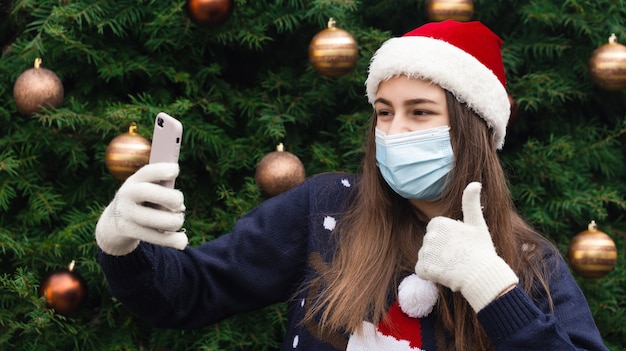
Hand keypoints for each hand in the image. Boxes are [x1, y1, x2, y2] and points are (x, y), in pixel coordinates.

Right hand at [95, 163, 187, 255]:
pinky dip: (173, 240)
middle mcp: (127, 194)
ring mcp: (127, 214)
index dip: (162, 170)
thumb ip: (163, 190)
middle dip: (172, 198)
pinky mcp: (130, 231)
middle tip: (178, 204)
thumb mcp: (147, 189)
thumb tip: (180, 208)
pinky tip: (182, 240)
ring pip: (156, 219)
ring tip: (177, 221)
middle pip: (149, 192)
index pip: (147, 172)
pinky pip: (156, 237)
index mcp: (134, 180)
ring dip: (175, 221)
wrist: (113, 221)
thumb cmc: (142, 200)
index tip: (176, 170)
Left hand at [415, 182, 518, 311]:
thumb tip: (475, 182)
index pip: (437, 231)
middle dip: (442, 250)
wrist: (481, 276)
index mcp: (438, 222)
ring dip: (437, 262)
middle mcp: (428, 236)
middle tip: (459, 256)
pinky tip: (445, 274)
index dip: (449, 239)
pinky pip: (422, 270)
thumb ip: (471, 203)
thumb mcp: (477, 224)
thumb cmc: (481, 250)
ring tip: (454, 265)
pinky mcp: (422, 268)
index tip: (461, 244)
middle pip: (431, 244)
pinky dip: (431, 274)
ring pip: (427, 257)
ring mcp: (424, 252)